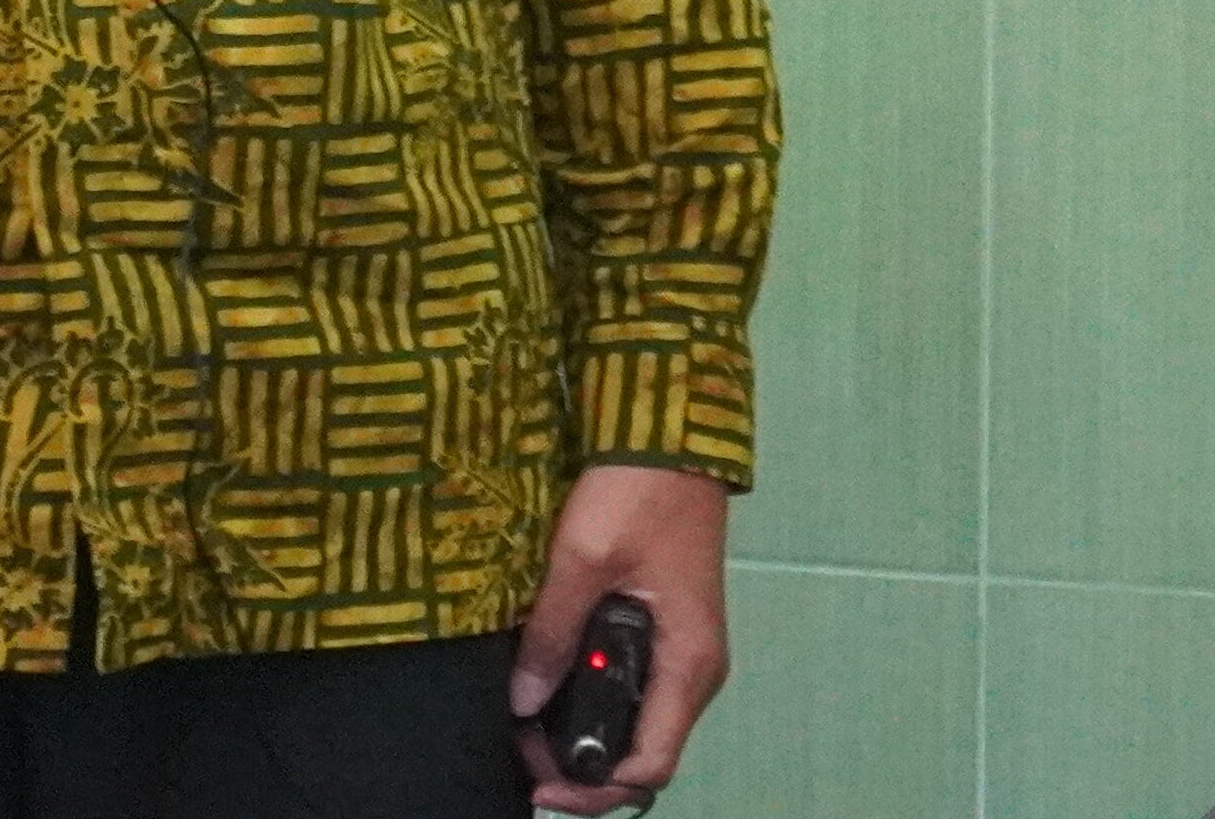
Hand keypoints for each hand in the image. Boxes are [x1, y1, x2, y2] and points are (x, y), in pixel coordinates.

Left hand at [509, 466, 729, 810]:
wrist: (668, 431)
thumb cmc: (638, 490)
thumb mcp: (583, 559)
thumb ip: (552, 632)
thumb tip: (523, 701)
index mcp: (687, 662)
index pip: (650, 764)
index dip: (594, 788)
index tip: (539, 782)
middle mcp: (694, 669)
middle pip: (643, 751)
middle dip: (581, 764)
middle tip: (520, 748)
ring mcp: (682, 650)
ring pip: (637, 721)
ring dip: (585, 733)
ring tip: (526, 723)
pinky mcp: (667, 629)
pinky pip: (633, 686)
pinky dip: (593, 700)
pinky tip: (550, 683)